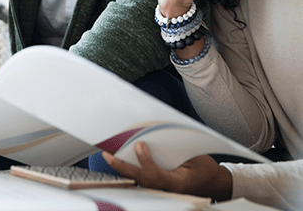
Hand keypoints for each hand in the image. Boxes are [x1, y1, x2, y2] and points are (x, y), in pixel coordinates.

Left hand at [102, 142, 232, 201]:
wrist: (210, 182)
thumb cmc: (202, 167)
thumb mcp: (195, 155)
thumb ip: (178, 147)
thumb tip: (158, 129)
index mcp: (177, 182)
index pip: (156, 174)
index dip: (146, 161)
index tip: (139, 144)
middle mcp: (165, 188)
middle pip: (140, 178)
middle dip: (122, 167)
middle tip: (108, 154)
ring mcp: (160, 188)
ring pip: (137, 179)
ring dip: (122, 167)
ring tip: (108, 153)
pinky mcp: (156, 185)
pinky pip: (140, 177)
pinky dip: (128, 168)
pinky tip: (118, 157)